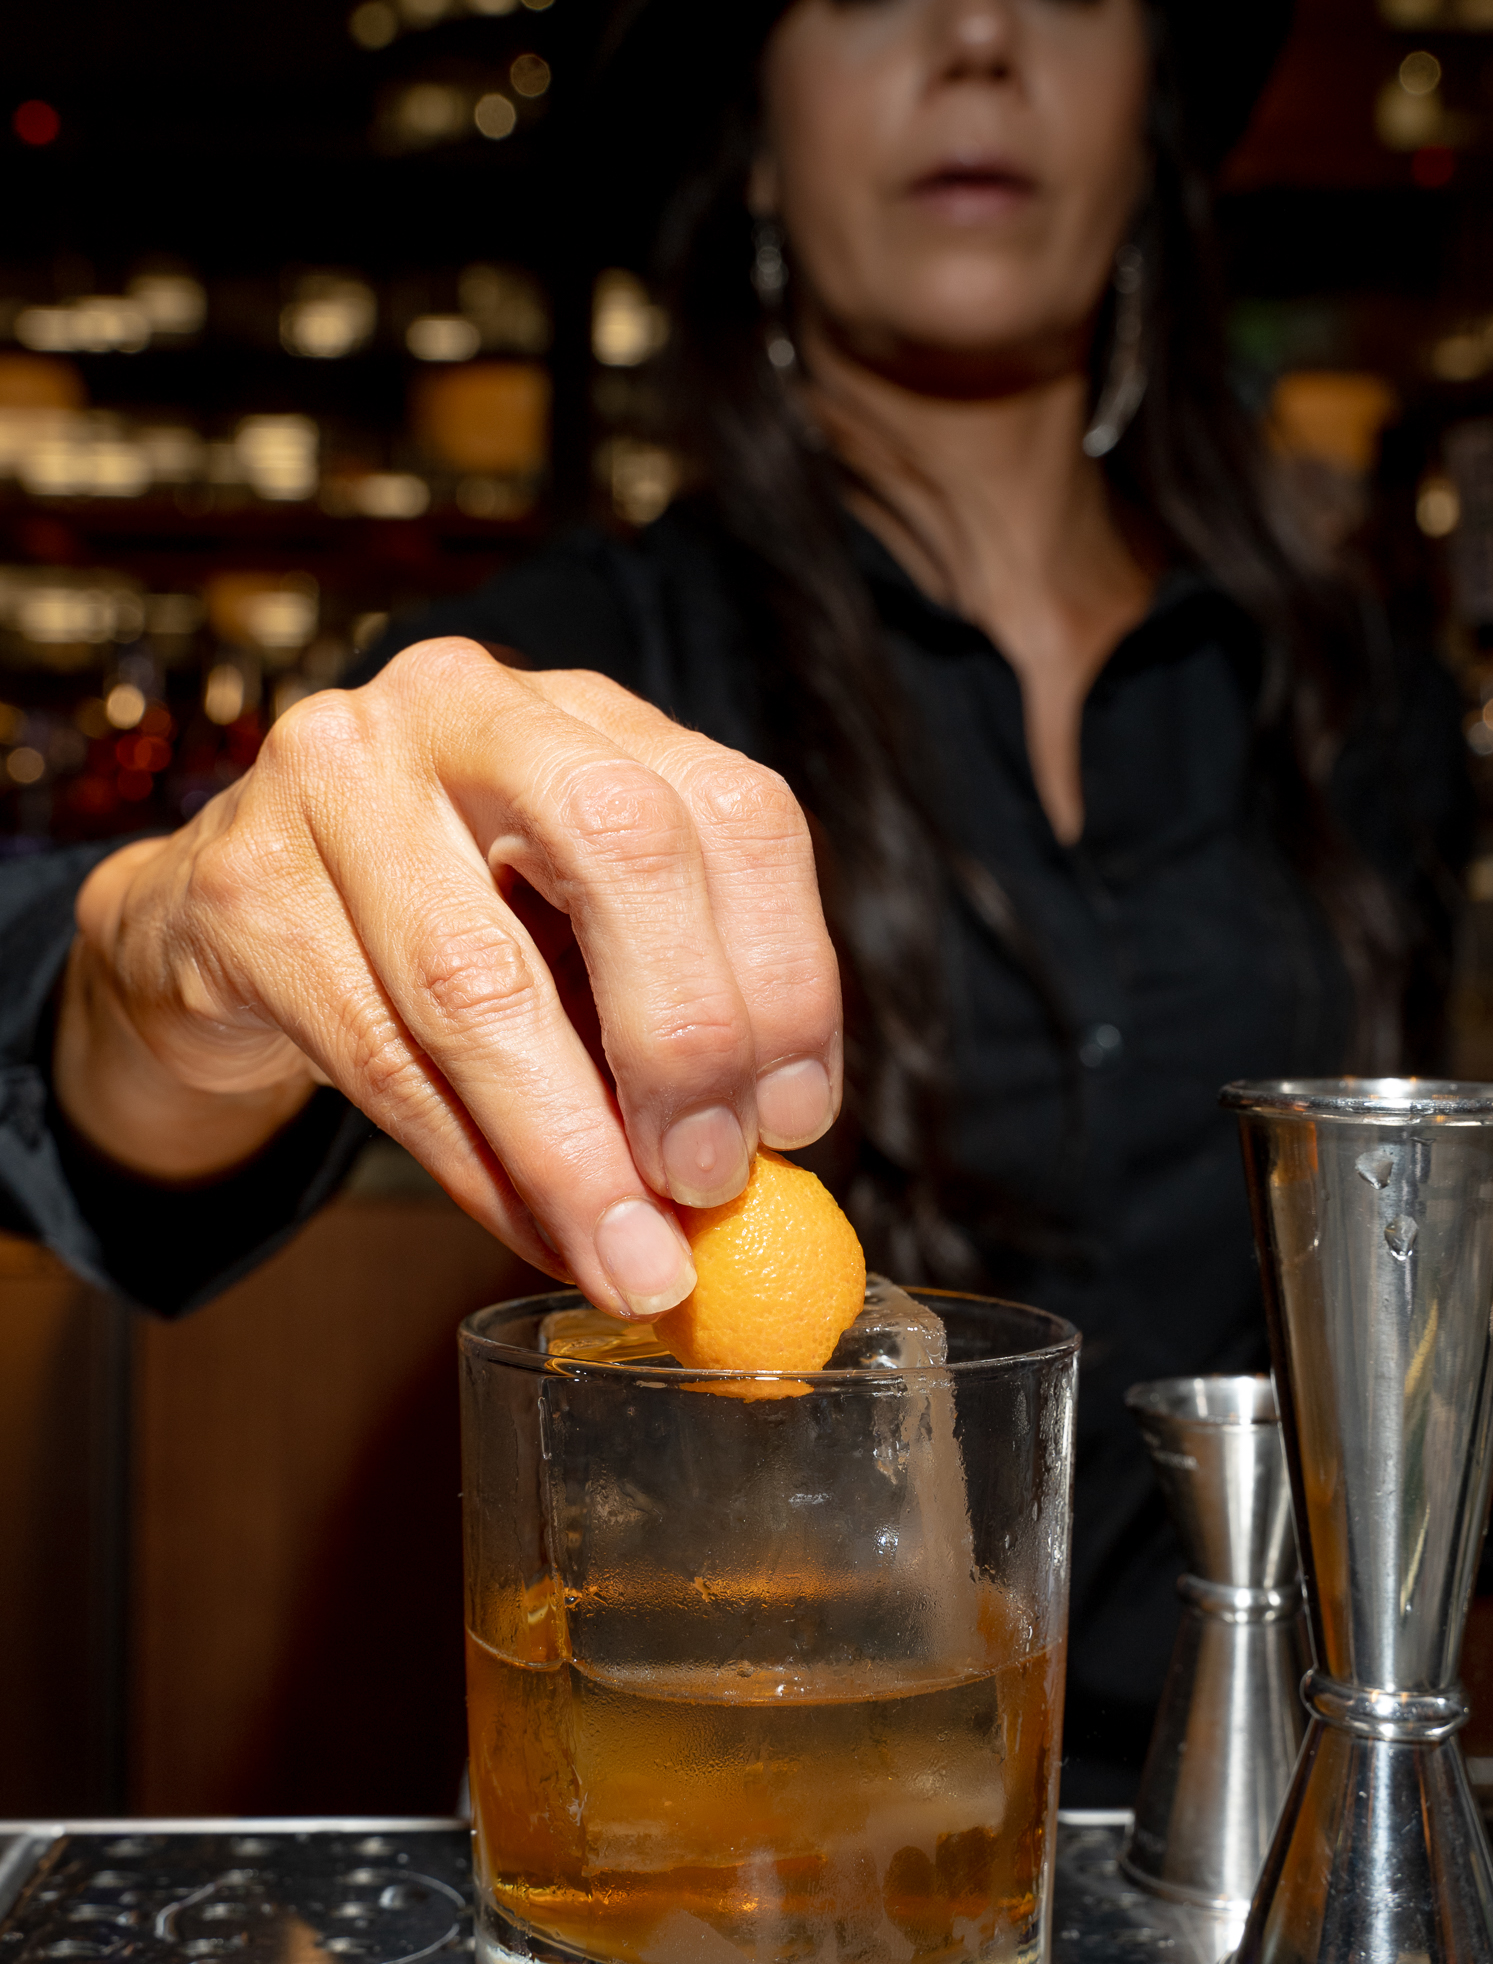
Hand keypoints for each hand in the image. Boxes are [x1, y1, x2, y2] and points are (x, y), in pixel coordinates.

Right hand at [54, 642, 842, 1316]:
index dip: (789, 975)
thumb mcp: (570, 931)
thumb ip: (662, 1006)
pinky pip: (381, 1056)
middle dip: (686, 1037)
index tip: (797, 1120)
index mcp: (588, 711)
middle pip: (622, 846)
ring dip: (574, 1149)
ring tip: (630, 1256)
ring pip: (481, 978)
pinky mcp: (243, 889)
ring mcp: (335, 780)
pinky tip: (534, 1229)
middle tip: (711, 1179)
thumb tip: (758, 1163)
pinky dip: (477, 1166)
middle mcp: (465, 707)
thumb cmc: (437, 926)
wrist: (223, 917)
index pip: (735, 808)